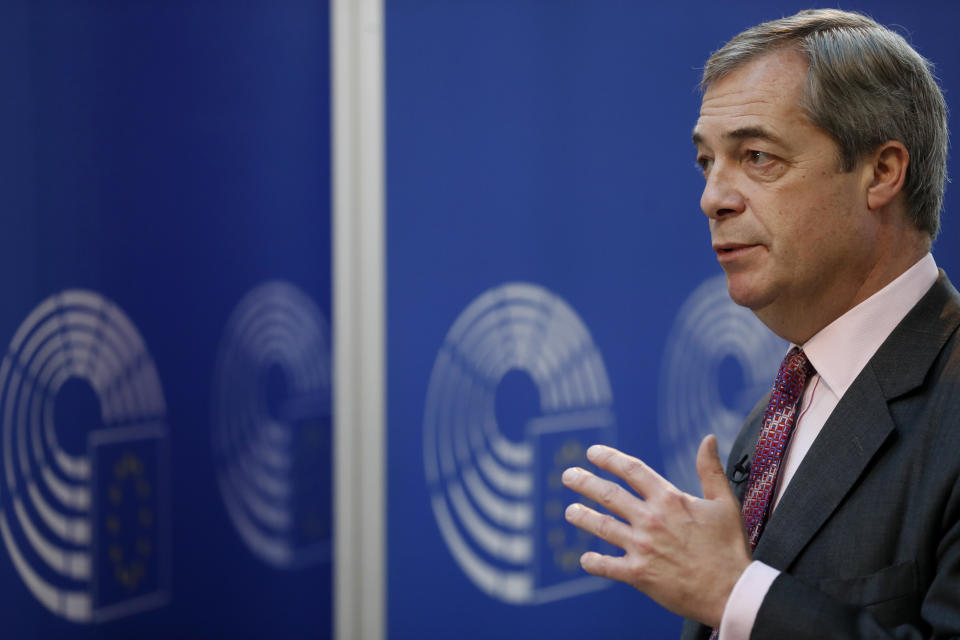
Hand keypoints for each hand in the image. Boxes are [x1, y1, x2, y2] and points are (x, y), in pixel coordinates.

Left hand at [562, 435, 750, 626]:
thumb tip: (708, 438)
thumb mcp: (725, 503)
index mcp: (669, 499)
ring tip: (569, 511)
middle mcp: (651, 519)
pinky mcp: (639, 574)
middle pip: (608, 494)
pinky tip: (585, 558)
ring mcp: (642, 547)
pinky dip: (594, 562)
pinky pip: (608, 566)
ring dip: (583, 517)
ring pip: (602, 527)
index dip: (609, 459)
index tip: (592, 452)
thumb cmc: (729, 547)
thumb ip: (711, 470)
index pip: (632, 470)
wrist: (732, 592)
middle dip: (584, 482)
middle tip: (567, 475)